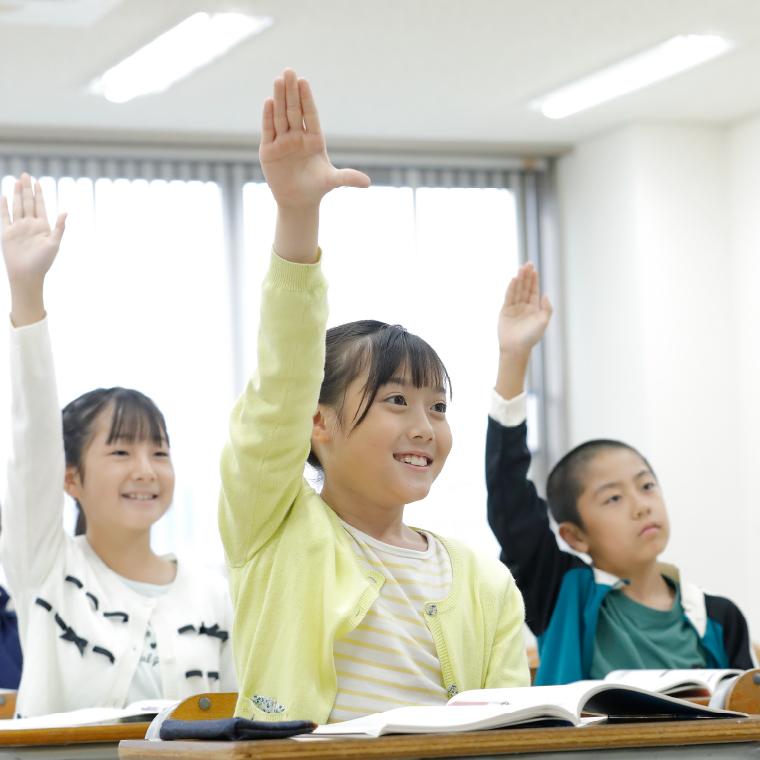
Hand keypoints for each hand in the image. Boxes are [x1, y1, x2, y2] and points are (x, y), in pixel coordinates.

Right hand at [1, 174, 65, 325]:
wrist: (27, 274)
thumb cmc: (43, 262)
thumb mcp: (54, 244)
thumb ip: (59, 227)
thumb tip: (65, 212)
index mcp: (43, 227)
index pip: (40, 206)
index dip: (39, 194)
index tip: (38, 181)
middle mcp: (30, 225)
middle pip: (28, 203)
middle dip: (27, 189)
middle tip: (26, 174)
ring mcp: (18, 228)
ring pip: (17, 206)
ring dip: (17, 194)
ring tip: (17, 181)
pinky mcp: (7, 233)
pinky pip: (4, 216)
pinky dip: (4, 206)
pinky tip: (4, 196)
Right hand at [260, 69, 369, 209]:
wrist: (298, 202)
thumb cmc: (316, 188)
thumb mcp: (332, 181)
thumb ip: (348, 178)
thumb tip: (368, 183)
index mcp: (314, 139)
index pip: (310, 115)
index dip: (306, 99)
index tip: (304, 81)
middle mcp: (297, 137)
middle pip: (294, 111)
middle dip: (291, 92)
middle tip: (289, 71)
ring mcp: (282, 142)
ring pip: (280, 117)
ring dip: (279, 99)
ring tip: (278, 80)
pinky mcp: (269, 151)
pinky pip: (269, 130)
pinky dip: (268, 117)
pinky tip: (269, 102)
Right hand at [498, 263, 552, 357]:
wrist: (516, 348)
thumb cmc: (531, 337)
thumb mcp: (543, 322)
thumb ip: (547, 308)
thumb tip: (546, 294)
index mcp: (533, 308)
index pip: (533, 290)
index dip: (534, 280)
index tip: (534, 269)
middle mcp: (523, 306)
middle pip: (525, 287)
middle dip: (526, 275)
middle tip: (527, 263)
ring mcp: (514, 308)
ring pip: (517, 290)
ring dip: (519, 279)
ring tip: (521, 268)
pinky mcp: (505, 311)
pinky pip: (509, 297)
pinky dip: (511, 288)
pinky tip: (514, 279)